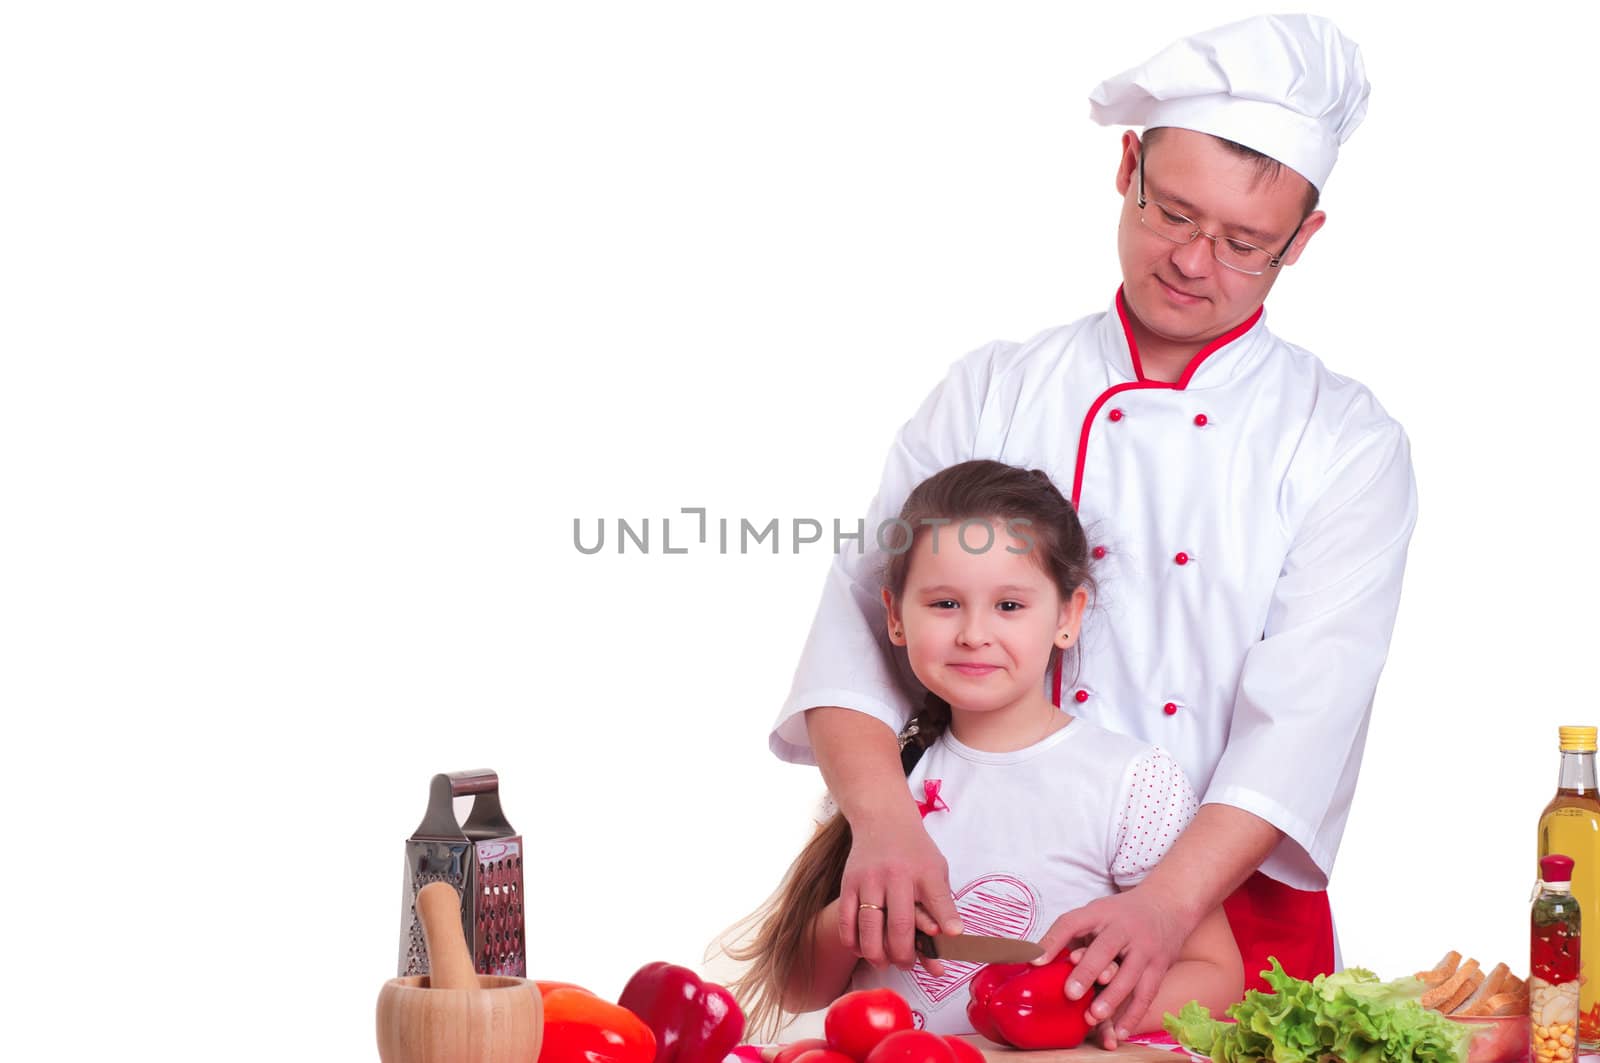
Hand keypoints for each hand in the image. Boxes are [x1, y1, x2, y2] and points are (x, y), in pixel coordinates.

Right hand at [837, 809, 963, 969]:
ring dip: (877, 954)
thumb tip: (953, 935)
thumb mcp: (937, 869)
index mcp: (923, 871)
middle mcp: (895, 876)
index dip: (942, 931)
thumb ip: (942, 903)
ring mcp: (869, 880)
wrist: (883, 819)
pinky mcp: (848, 883)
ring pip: (869, 927)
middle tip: (907, 966)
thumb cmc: (914, 850)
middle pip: (899, 926)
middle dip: (904, 956)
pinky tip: (861, 950)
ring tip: (884, 963)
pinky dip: (853, 941)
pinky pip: (846, 919)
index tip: (943, 960)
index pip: (937, 903)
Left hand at [1035, 889, 1186, 1037]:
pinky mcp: (1160, 966)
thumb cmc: (1121, 915)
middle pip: (1104, 949)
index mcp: (1100, 913)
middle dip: (1087, 972)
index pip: (1073, 923)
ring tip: (1093, 1017)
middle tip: (1070, 993)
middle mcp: (1123, 928)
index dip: (1053, 941)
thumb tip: (1035, 958)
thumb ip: (1072, 935)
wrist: (1168, 904)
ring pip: (1129, 975)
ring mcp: (1145, 948)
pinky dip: (1133, 1015)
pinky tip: (1120, 1032)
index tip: (1035, 961)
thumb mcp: (1096, 913)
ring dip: (1111, 998)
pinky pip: (1146, 994)